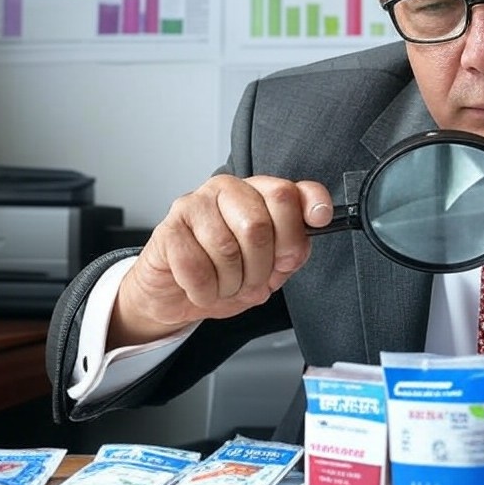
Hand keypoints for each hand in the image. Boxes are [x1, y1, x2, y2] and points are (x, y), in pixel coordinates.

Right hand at [110, 174, 332, 346]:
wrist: (175, 294)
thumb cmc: (224, 274)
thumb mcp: (270, 267)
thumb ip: (290, 253)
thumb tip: (297, 248)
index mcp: (257, 193)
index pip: (289, 192)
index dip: (307, 210)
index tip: (315, 225)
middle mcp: (227, 190)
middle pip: (259, 225)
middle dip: (260, 268)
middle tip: (251, 281)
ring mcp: (194, 205)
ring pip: (226, 249)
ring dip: (231, 283)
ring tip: (225, 285)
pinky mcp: (168, 229)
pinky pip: (196, 266)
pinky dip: (206, 290)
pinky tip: (203, 288)